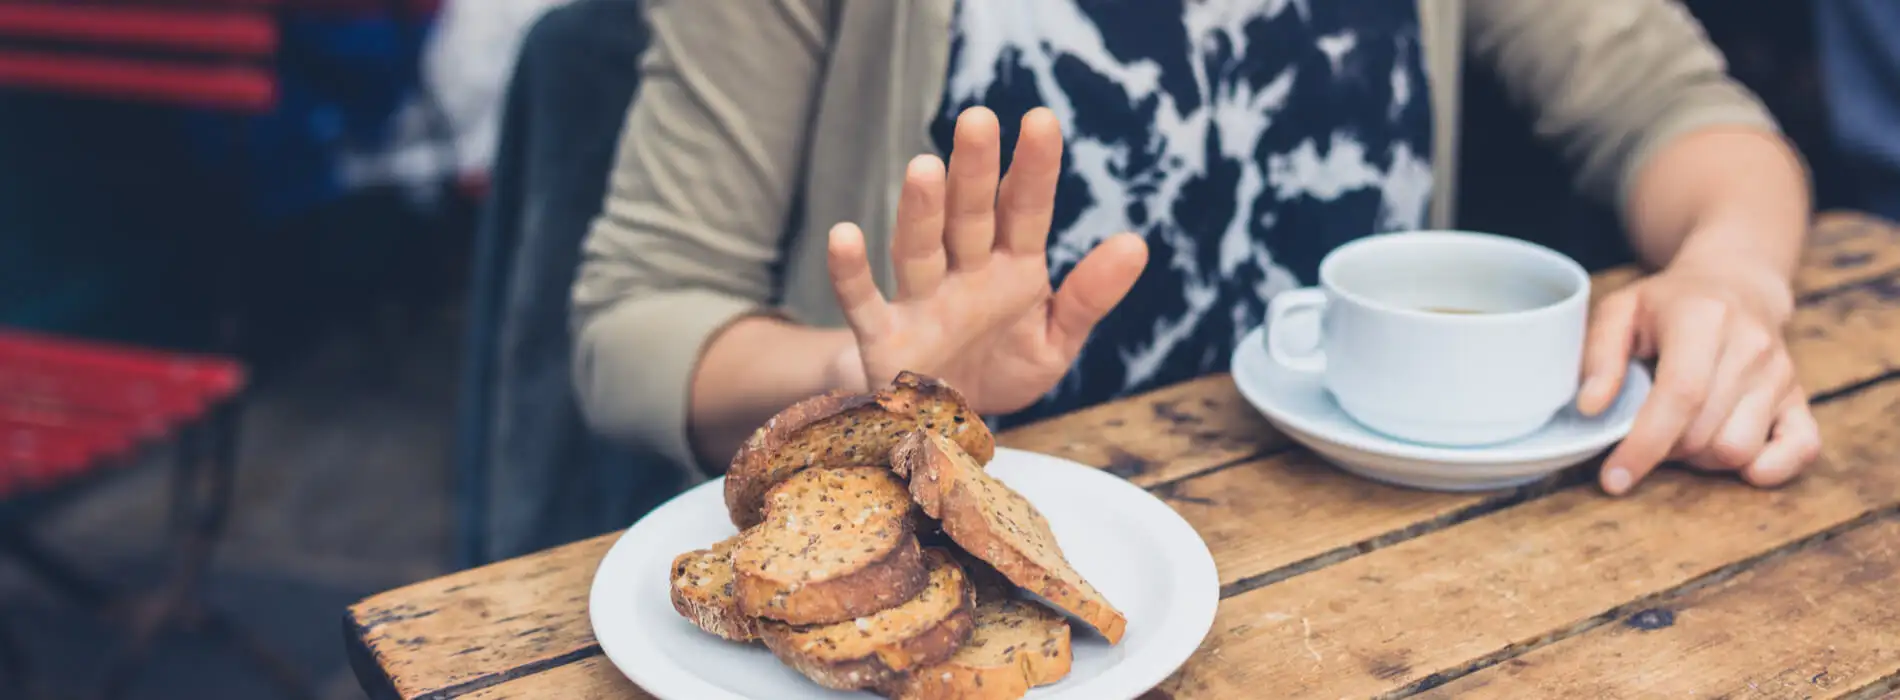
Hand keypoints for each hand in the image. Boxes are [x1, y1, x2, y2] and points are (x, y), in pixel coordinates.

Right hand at [825, 106, 1148, 413]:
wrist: (947, 427)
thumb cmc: (1002, 369)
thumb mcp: (1056, 340)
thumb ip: (1090, 296)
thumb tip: (1137, 244)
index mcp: (1012, 268)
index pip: (1025, 210)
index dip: (1033, 169)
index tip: (1042, 120)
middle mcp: (964, 273)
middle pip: (969, 215)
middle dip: (973, 171)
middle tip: (978, 120)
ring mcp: (921, 301)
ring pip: (919, 248)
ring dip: (921, 211)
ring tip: (925, 167)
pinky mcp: (884, 338)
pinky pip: (863, 302)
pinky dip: (850, 273)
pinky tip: (843, 236)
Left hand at [1578, 260, 1820, 495]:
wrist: (1736, 283)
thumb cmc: (1669, 303)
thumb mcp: (1620, 310)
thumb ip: (1599, 356)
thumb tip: (1591, 408)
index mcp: (1704, 319)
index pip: (1681, 395)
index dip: (1645, 444)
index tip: (1614, 479)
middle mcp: (1751, 347)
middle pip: (1704, 433)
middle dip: (1664, 449)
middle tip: (1647, 429)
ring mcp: (1782, 374)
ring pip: (1738, 450)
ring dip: (1701, 459)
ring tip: (1683, 431)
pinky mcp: (1800, 397)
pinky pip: (1801, 450)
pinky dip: (1767, 469)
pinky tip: (1735, 461)